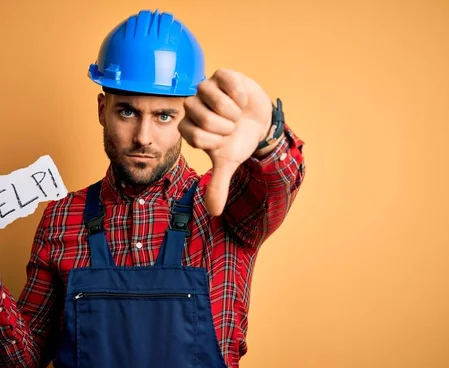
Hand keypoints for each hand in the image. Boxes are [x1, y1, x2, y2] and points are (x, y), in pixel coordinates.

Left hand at [178, 69, 272, 215]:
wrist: (258, 124)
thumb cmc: (238, 141)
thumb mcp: (228, 163)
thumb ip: (218, 184)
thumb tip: (214, 211)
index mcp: (189, 127)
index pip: (193, 135)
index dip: (214, 141)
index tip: (224, 141)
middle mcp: (193, 106)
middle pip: (200, 116)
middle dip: (222, 126)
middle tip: (231, 127)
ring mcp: (207, 89)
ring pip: (210, 96)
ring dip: (230, 110)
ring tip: (237, 114)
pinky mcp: (222, 75)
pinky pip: (226, 80)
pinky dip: (238, 93)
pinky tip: (242, 100)